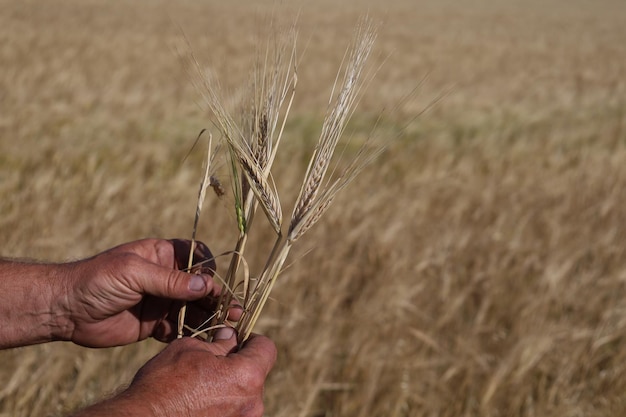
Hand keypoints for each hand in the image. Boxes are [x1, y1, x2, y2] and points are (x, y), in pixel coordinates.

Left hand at [60, 238, 220, 346]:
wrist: (66, 310)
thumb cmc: (98, 279)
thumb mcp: (134, 272)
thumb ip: (169, 280)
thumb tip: (205, 285)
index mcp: (162, 255)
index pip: (196, 256)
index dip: (209, 268)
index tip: (214, 283)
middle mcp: (166, 277)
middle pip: (201, 286)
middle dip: (218, 297)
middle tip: (234, 312)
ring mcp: (161, 301)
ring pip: (194, 308)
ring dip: (210, 317)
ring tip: (226, 328)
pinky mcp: (154, 324)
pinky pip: (179, 328)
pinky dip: (190, 334)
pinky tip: (201, 340)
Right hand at [73, 332, 276, 416]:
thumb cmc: (164, 383)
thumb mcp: (190, 349)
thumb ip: (219, 342)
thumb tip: (231, 337)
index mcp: (247, 376)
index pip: (267, 348)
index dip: (252, 339)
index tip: (236, 340)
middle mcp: (252, 403)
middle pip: (257, 373)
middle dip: (239, 364)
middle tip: (213, 361)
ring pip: (245, 394)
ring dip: (230, 386)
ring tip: (202, 385)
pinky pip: (234, 412)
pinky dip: (222, 404)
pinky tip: (200, 402)